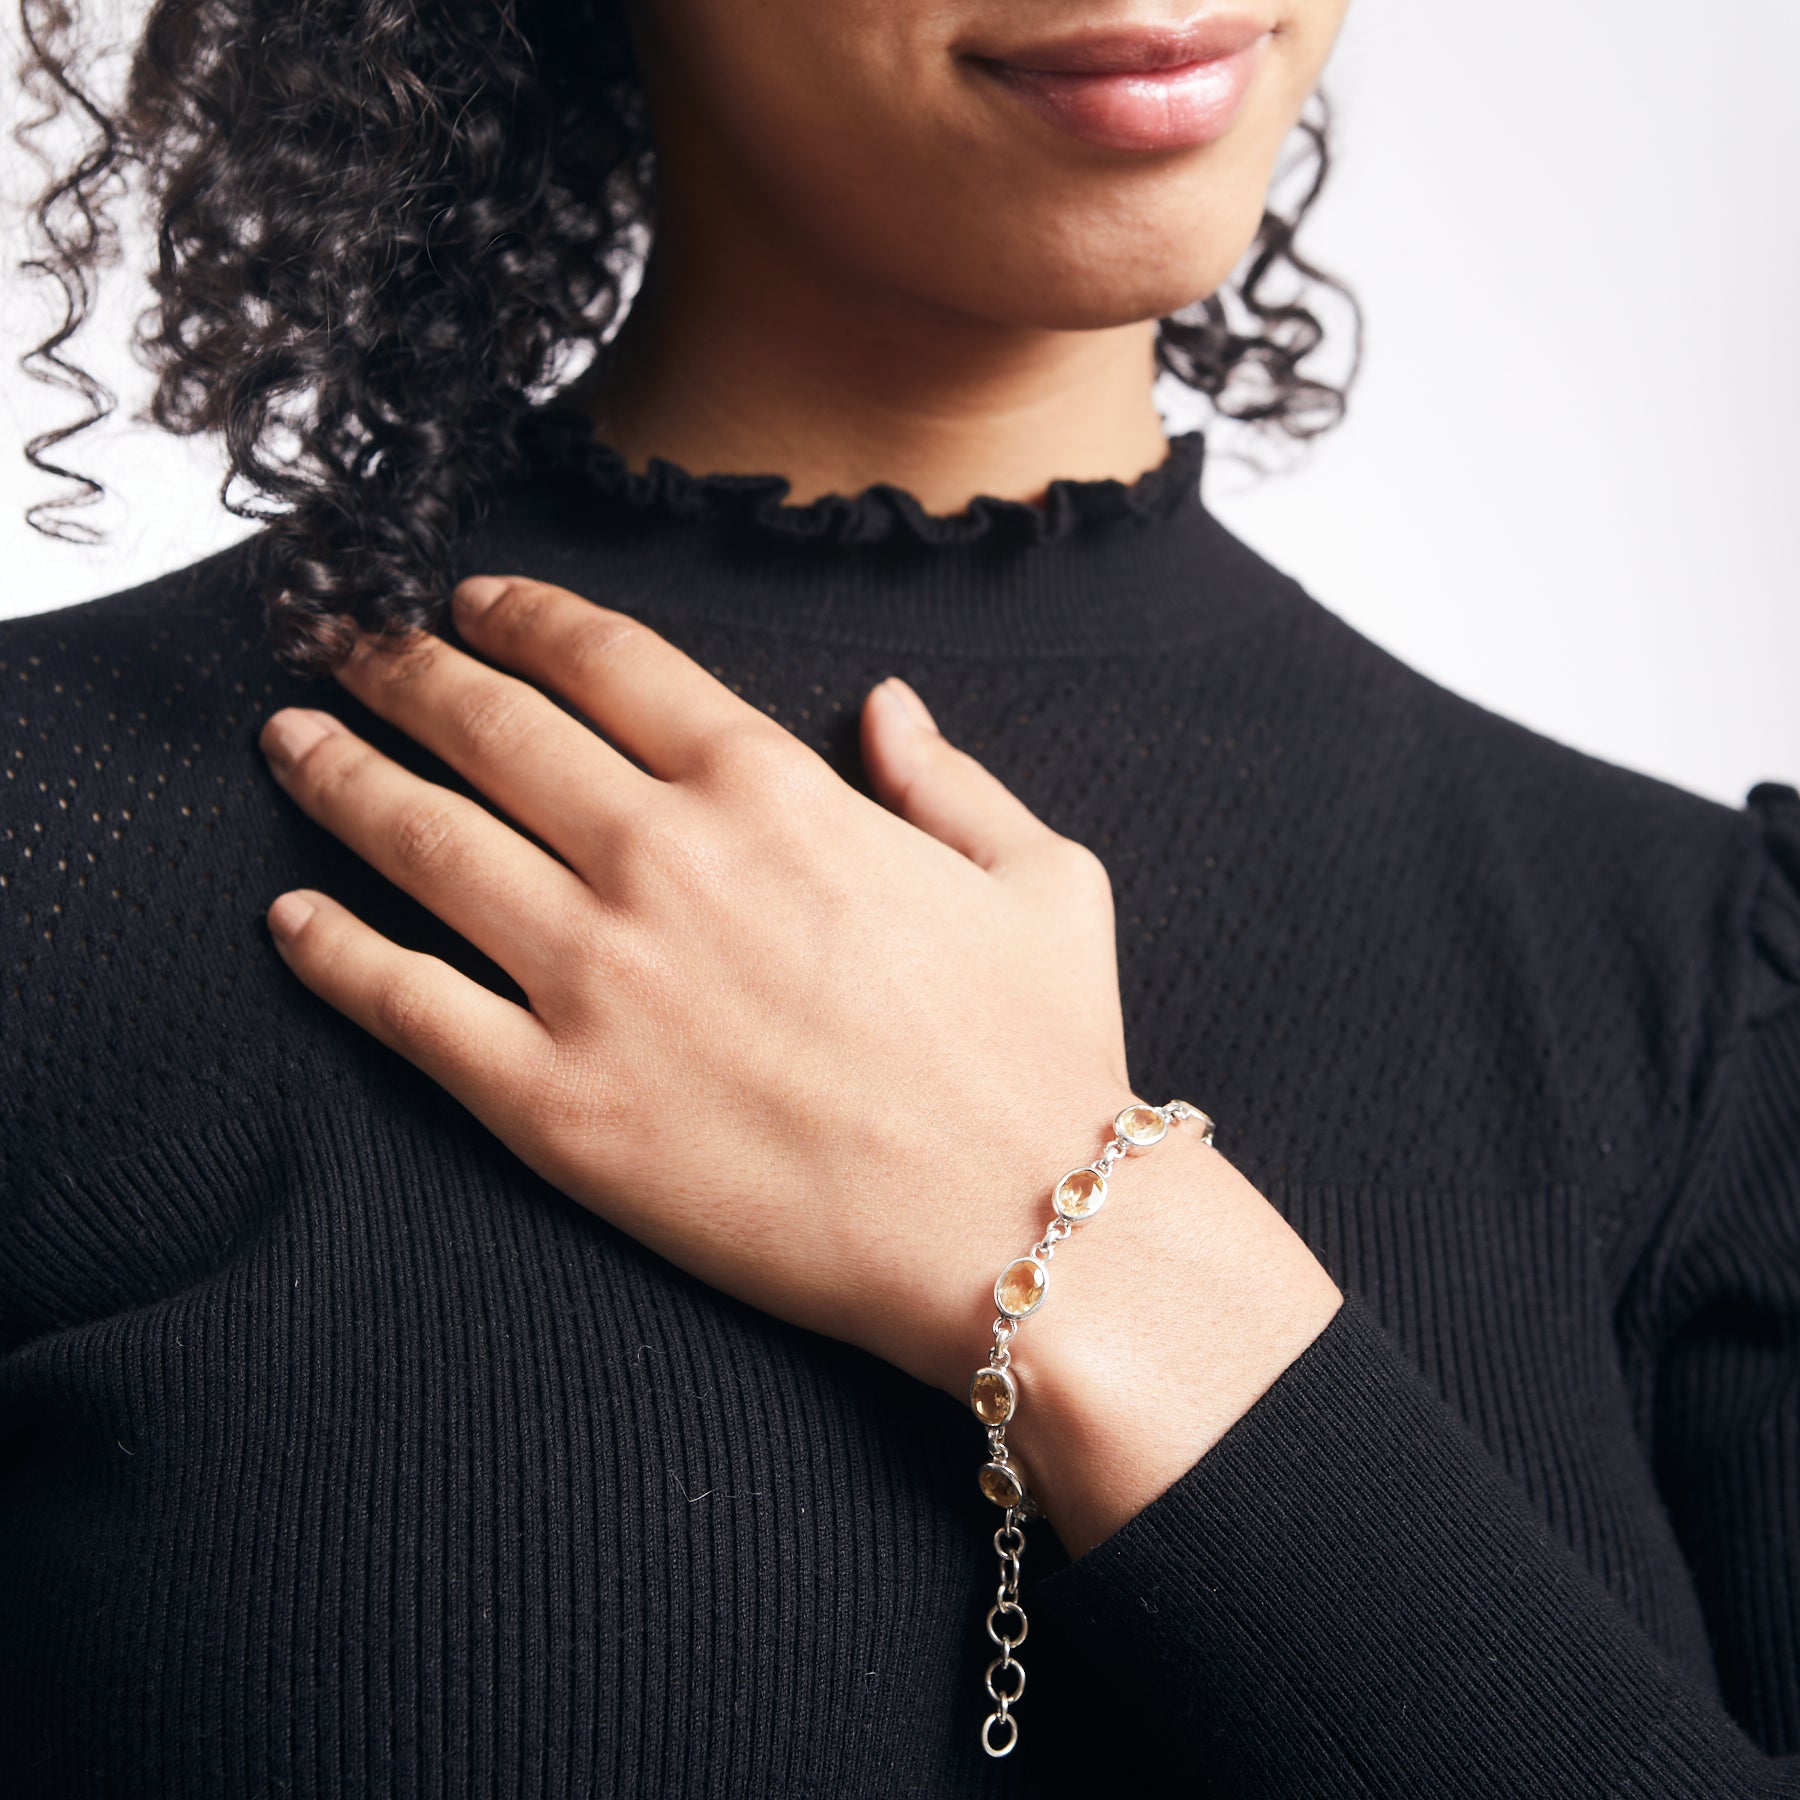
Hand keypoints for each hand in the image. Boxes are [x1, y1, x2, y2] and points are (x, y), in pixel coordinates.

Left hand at [259, 575, 1340, 1553]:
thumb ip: (949, 778)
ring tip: (291, 742)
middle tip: (346, 644)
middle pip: (490, 726)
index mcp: (775, 791)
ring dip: (341, 777)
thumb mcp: (1043, 877)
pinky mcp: (553, 1104)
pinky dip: (334, 954)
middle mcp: (664, 860)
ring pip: (422, 842)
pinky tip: (290, 920)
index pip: (608, 661)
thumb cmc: (1041, 1055)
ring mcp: (596, 980)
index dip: (522, 616)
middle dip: (401, 668)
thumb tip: (890, 709)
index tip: (472, 601)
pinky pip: (407, 1006)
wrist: (1021, 1228)